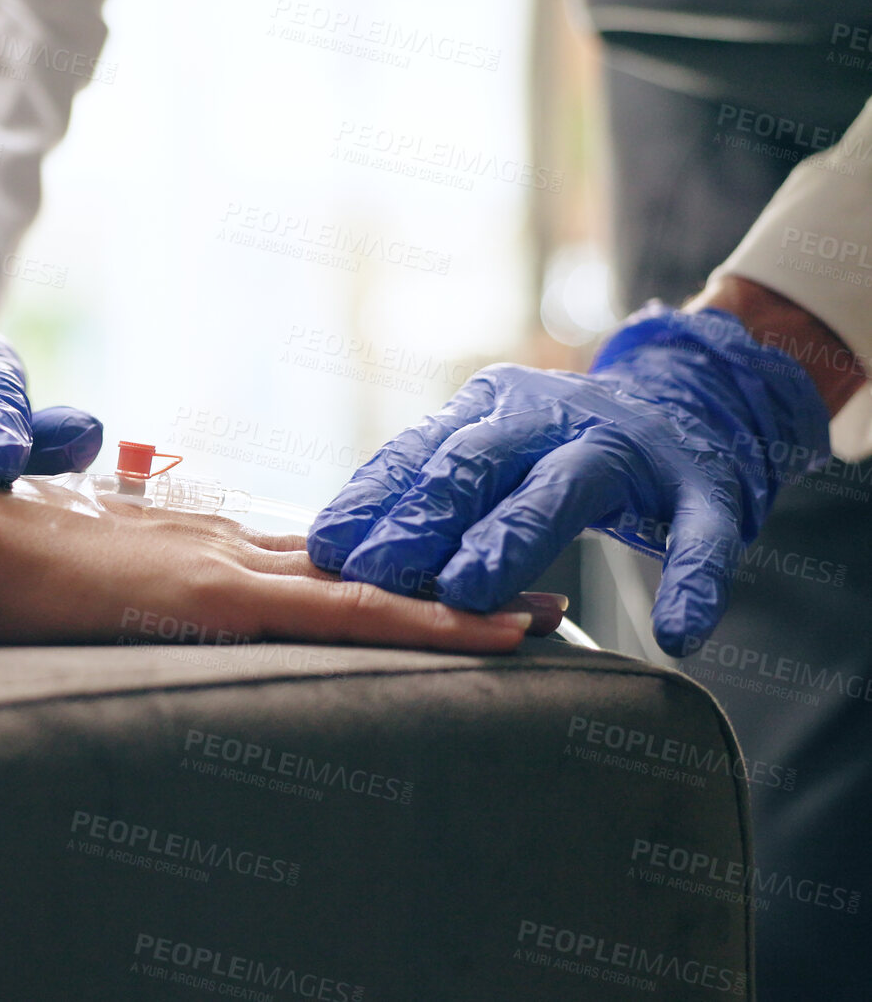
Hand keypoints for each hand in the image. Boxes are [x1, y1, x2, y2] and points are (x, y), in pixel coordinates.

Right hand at [0, 486, 553, 651]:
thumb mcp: (45, 574)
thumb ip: (85, 581)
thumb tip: (79, 594)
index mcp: (180, 545)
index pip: (295, 558)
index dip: (367, 569)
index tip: (424, 576)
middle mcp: (217, 544)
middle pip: (351, 565)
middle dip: (439, 580)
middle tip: (530, 593)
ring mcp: (221, 565)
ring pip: (369, 587)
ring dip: (457, 604)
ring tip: (540, 619)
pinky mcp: (214, 597)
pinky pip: (346, 614)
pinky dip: (426, 622)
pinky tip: (485, 635)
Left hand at [308, 302, 831, 655]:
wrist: (695, 396)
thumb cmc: (560, 444)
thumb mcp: (490, 445)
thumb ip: (423, 485)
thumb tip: (325, 548)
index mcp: (491, 410)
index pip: (420, 454)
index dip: (373, 500)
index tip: (324, 547)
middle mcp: (553, 419)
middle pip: (478, 466)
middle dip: (424, 519)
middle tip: (376, 573)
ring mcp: (630, 451)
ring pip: (566, 491)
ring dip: (514, 540)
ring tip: (470, 592)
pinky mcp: (705, 489)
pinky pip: (701, 537)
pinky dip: (693, 582)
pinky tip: (678, 633)